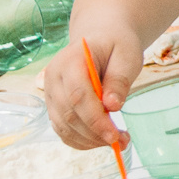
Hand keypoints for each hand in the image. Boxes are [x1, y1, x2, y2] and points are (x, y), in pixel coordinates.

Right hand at [42, 27, 141, 150]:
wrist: (101, 37)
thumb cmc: (116, 45)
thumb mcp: (127, 56)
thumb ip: (119, 80)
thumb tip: (111, 106)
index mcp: (70, 60)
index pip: (78, 95)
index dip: (95, 119)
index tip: (114, 135)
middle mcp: (53, 77)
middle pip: (69, 114)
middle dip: (95, 133)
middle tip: (122, 141)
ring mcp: (51, 92)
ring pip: (64, 126)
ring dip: (89, 140)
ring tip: (117, 140)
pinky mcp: (54, 105)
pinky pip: (63, 130)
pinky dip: (81, 140)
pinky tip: (101, 140)